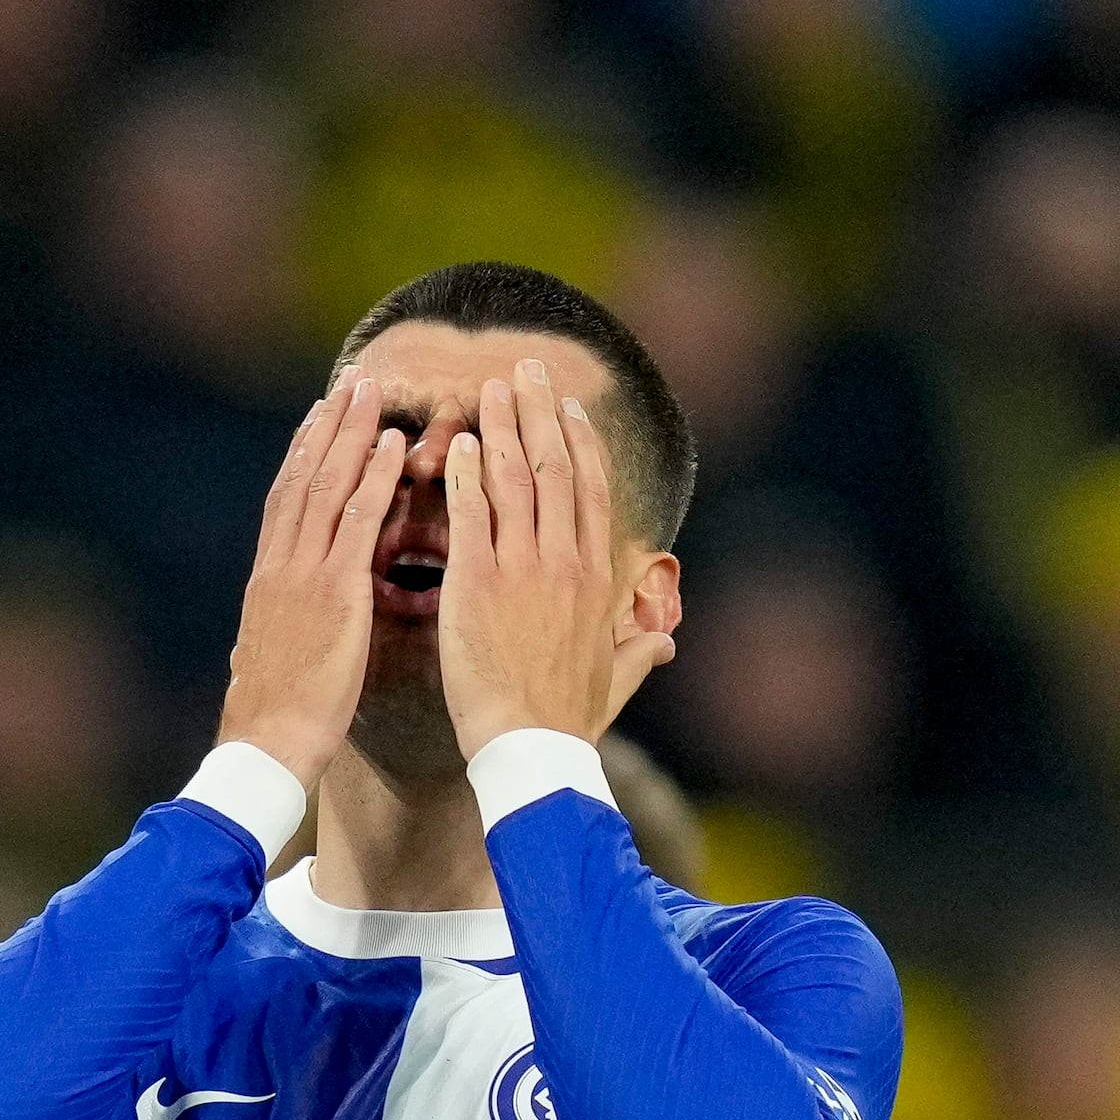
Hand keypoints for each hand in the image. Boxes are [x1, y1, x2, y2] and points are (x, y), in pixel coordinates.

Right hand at [214, 368, 407, 783]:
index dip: (304, 454)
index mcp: (269, 579)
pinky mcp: (332, 592)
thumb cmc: (275, 716)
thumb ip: (285, 624)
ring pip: (325, 486)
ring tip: (373, 392)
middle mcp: (281, 565)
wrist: (265, 745)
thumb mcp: (276, 655)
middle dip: (328, 427)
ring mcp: (303, 574)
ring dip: (352, 434)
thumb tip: (283, 621)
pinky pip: (355, 523)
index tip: (321, 418)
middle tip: (352, 383)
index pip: (285, 501)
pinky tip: (393, 446)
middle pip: (302, 478)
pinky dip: (373, 479)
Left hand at [434, 357, 676, 754]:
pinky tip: (455, 443)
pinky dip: (465, 475)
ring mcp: (522, 567)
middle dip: (538, 412)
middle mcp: (565, 560)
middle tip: (523, 369)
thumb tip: (664, 642)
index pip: (589, 490)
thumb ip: (637, 652)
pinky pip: (471, 515)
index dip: (577, 442)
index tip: (565, 406)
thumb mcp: (615, 680)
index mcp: (597, 575)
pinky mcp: (478, 584)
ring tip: (487, 388)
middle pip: (554, 467)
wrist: (534, 750)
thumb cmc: (569, 722)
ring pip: (513, 479)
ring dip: (500, 427)